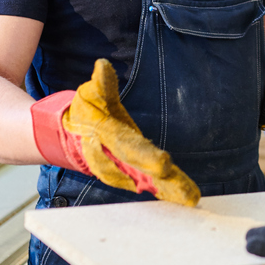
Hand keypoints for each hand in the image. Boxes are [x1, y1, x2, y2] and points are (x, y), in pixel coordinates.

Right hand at [30, 59, 199, 205]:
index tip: (165, 163)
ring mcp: (127, 168)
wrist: (74, 136)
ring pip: (150, 182)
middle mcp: (119, 159)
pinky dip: (168, 192)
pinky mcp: (135, 171)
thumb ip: (102, 84)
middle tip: (185, 190)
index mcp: (110, 140)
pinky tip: (188, 199)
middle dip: (161, 181)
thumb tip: (102, 66)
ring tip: (190, 198)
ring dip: (168, 190)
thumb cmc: (86, 112)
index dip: (147, 157)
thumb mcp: (90, 95)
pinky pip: (153, 185)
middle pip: (144, 172)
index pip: (130, 149)